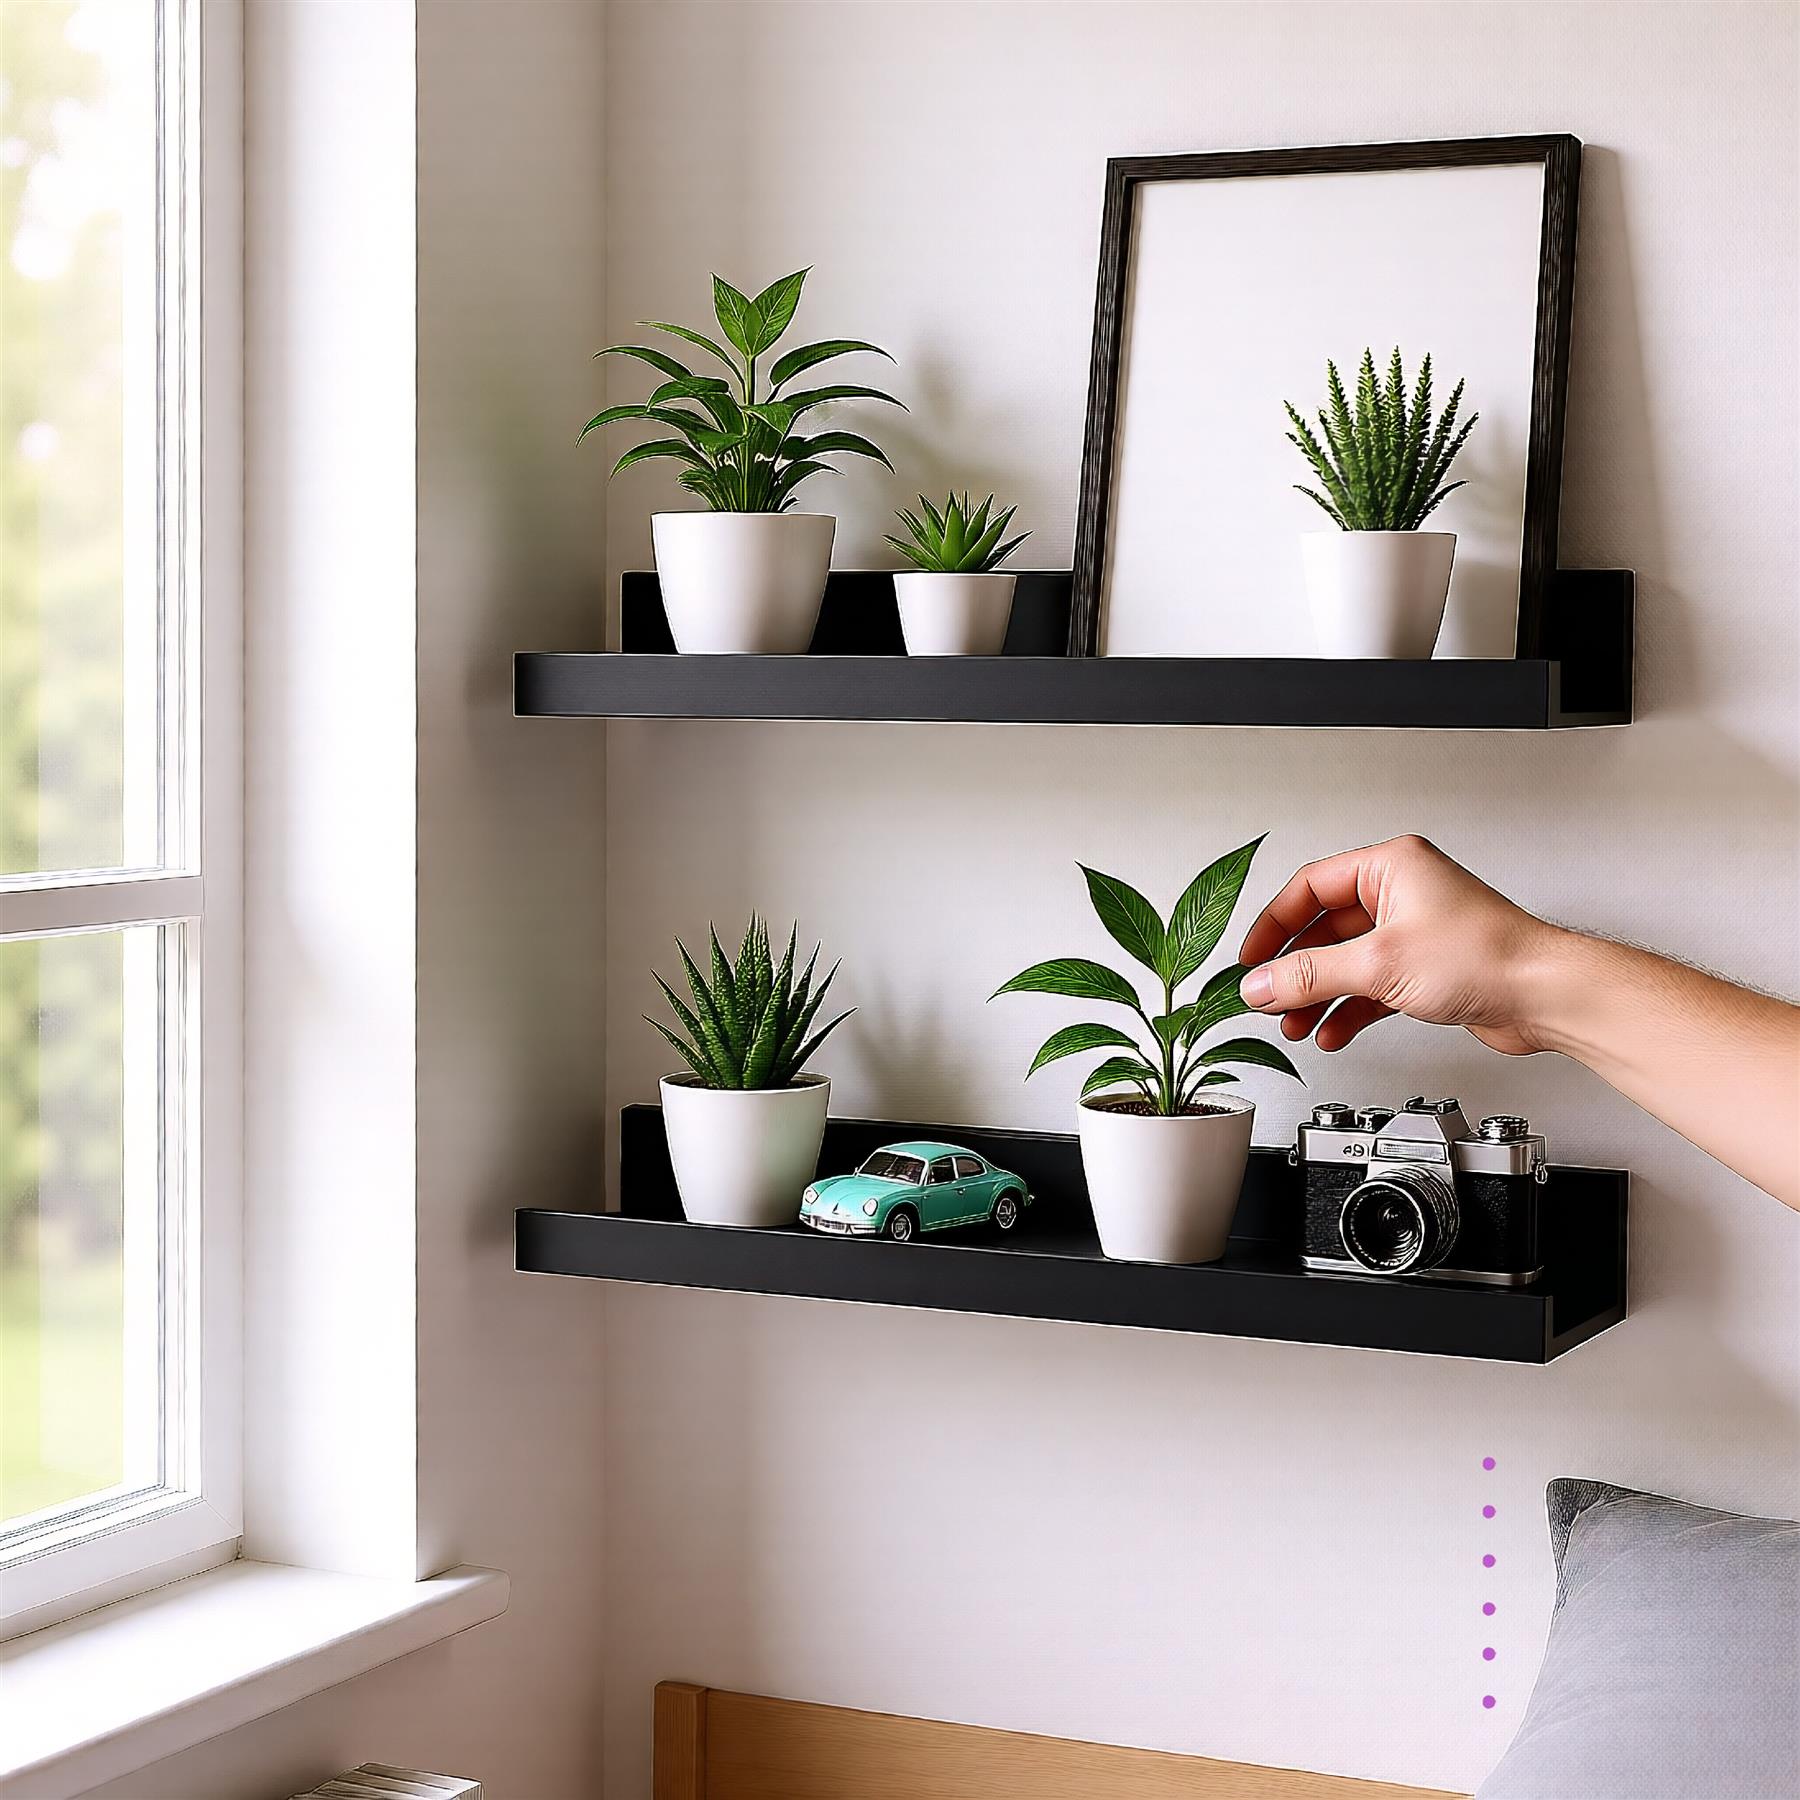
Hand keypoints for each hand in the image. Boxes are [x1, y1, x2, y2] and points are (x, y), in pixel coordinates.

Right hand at [1236, 835, 1559, 1055]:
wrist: (1544, 996)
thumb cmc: (1488, 956)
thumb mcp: (1379, 963)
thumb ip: (1311, 975)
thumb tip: (1263, 983)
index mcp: (1391, 867)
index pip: (1311, 888)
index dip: (1275, 924)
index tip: (1252, 957)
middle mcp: (1402, 893)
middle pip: (1326, 929)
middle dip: (1296, 969)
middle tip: (1268, 994)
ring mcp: (1415, 932)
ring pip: (1347, 962)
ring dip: (1318, 994)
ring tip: (1293, 1021)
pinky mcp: (1426, 969)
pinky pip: (1371, 987)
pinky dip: (1348, 1009)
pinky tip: (1332, 1030)